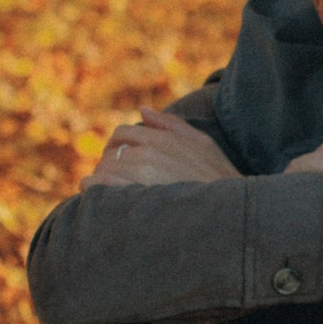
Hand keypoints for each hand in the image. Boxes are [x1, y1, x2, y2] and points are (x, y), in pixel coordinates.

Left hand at [86, 106, 237, 188]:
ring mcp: (140, 176)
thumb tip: (142, 110)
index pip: (123, 134)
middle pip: (111, 153)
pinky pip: (98, 187)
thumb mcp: (202, 144)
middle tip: (115, 182)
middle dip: (109, 165)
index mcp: (162, 139)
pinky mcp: (133, 197)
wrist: (229, 213)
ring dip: (101, 180)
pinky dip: (94, 191)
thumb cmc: (219, 179)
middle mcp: (148, 154)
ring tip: (108, 194)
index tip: (119, 162)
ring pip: (103, 169)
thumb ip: (171, 124)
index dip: (118, 147)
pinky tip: (100, 200)